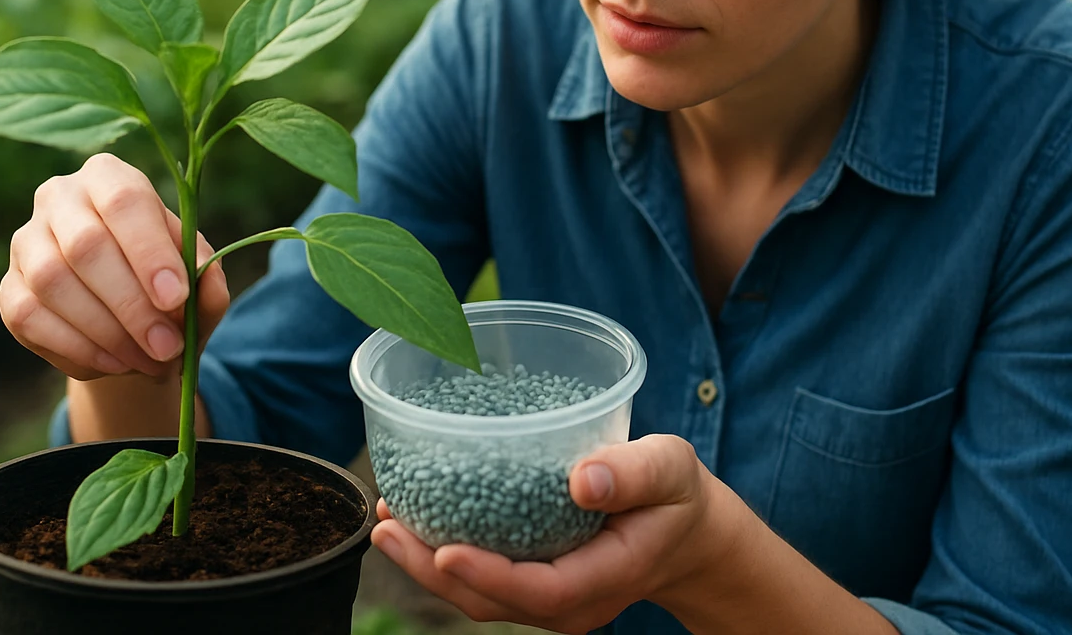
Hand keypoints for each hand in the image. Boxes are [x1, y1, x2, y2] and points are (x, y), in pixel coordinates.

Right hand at [0, 152, 228, 380]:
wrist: (124, 318)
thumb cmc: (164, 280)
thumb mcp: (196, 276)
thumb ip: (207, 277)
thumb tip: (203, 284)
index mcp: (109, 176)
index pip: (125, 201)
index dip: (150, 251)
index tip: (175, 298)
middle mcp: (59, 197)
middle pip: (86, 245)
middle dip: (132, 305)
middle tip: (168, 347)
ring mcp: (25, 242)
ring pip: (54, 283)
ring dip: (107, 332)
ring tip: (149, 361)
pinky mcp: (8, 289)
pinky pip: (31, 318)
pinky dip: (77, 348)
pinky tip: (115, 363)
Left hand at [370, 434, 723, 633]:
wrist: (687, 532)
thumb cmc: (676, 494)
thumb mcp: (670, 470)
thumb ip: (634, 474)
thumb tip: (582, 479)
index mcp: (604, 578)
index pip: (538, 590)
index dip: (488, 575)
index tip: (444, 548)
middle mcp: (570, 600)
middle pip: (492, 600)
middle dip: (432, 570)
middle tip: (386, 528)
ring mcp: (550, 597)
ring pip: (479, 595)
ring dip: (426, 564)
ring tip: (385, 523)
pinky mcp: (535, 580)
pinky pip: (483, 578)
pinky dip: (443, 553)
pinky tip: (414, 519)